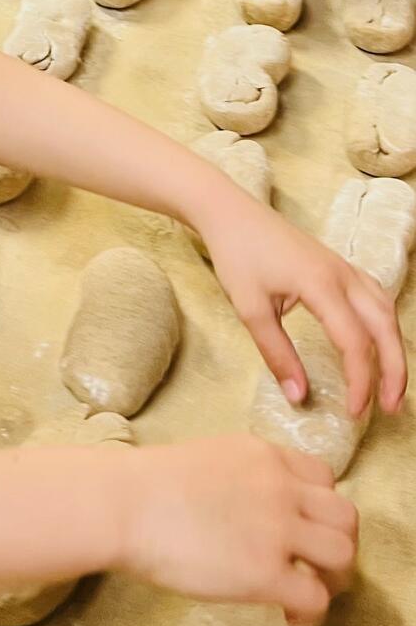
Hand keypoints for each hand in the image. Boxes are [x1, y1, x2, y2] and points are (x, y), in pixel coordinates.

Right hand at [117, 435, 355, 624]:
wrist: (122, 505)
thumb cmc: (145, 484)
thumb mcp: (209, 458)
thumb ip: (242, 476)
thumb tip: (248, 510)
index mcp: (264, 456)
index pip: (324, 478)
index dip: (318, 507)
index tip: (301, 527)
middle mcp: (281, 487)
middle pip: (345, 517)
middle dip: (337, 544)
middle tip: (314, 565)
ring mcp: (277, 530)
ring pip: (343, 555)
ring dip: (333, 578)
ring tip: (308, 591)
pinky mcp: (266, 573)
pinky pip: (316, 597)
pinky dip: (310, 611)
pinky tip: (288, 616)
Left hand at [200, 197, 404, 416]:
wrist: (231, 213)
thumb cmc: (237, 256)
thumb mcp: (250, 309)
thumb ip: (276, 354)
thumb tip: (299, 397)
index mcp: (322, 285)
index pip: (355, 342)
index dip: (360, 381)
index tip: (354, 412)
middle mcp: (343, 275)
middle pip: (385, 326)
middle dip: (395, 369)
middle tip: (390, 408)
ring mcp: (344, 267)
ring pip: (386, 310)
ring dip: (393, 347)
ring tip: (390, 383)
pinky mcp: (338, 265)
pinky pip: (375, 296)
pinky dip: (383, 324)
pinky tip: (378, 341)